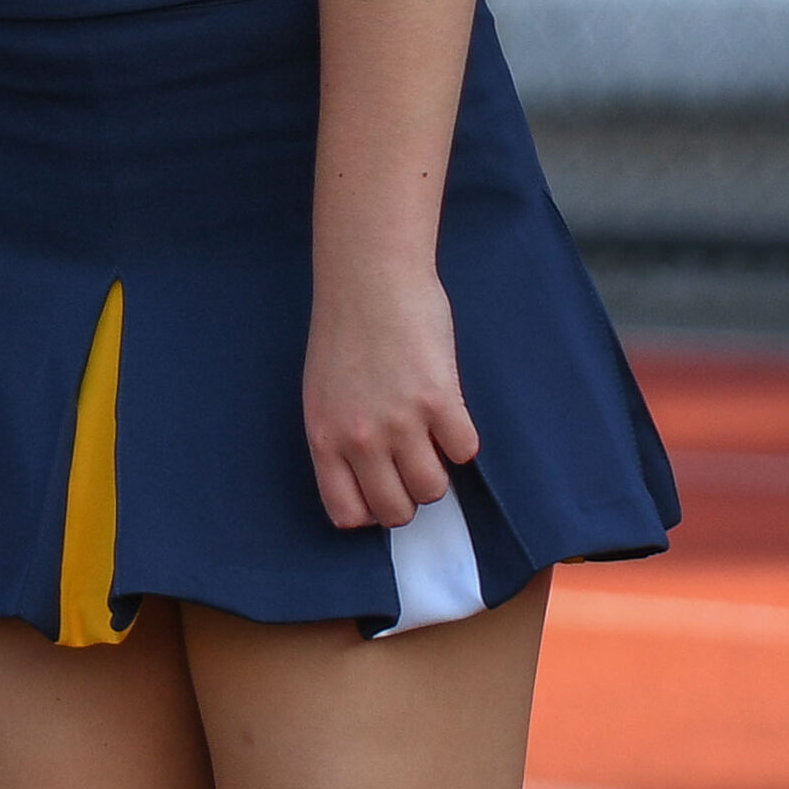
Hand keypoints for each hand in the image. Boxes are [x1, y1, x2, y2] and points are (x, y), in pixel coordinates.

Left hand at [302, 263, 479, 530]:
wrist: (370, 275)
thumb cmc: (345, 329)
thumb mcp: (323, 392)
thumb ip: (341, 439)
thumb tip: (369, 481)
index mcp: (324, 437)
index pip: (348, 513)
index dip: (371, 508)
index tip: (382, 487)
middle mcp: (359, 438)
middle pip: (396, 512)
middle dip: (408, 493)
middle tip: (411, 459)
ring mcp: (400, 422)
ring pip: (433, 490)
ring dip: (437, 467)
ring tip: (429, 432)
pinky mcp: (439, 401)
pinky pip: (465, 451)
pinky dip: (461, 437)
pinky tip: (447, 408)